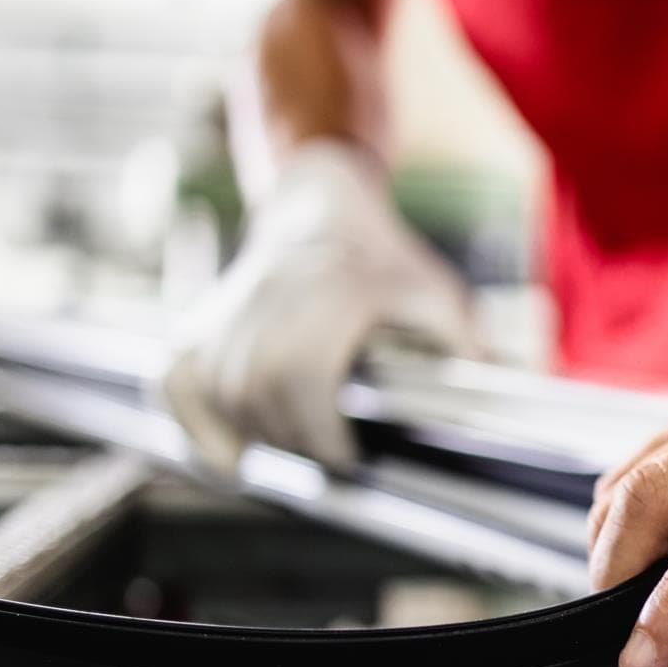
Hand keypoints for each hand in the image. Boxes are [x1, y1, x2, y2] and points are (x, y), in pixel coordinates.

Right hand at [159, 139, 475, 471]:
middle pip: (259, 391)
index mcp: (327, 290)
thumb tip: (491, 391)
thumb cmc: (382, 259)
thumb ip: (462, 344)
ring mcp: (226, 309)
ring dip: (256, 434)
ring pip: (221, 391)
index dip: (322, 431)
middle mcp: (268, 296)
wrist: (318, 206)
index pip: (303, 376)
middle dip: (295, 439)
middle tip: (330, 459)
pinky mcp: (197, 323)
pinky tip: (229, 457)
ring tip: (297, 449)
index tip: (350, 461)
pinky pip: (176, 381)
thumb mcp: (435, 290)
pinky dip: (194, 424)